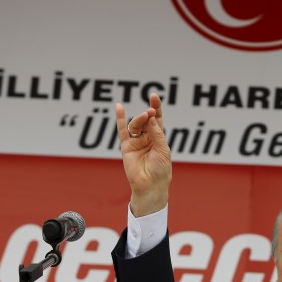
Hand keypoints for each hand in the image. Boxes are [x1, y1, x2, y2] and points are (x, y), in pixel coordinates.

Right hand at [115, 92, 171, 216]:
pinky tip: (118, 107)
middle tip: (150, 112)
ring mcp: (136, 142)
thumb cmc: (161, 169)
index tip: (154, 96)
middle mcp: (147, 138)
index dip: (156, 108)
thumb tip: (151, 117)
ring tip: (144, 116)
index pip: (157, 119)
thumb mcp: (163, 149)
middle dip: (148, 114)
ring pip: (136, 125)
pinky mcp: (126, 146)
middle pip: (146, 120)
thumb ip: (156, 133)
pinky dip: (120, 119)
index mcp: (159, 138)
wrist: (151, 185)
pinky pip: (122, 131)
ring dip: (139, 119)